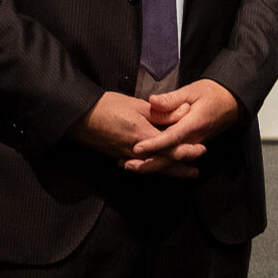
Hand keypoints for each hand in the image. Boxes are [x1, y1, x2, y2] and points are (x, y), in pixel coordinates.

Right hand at [71, 92, 194, 177]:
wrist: (76, 116)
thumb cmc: (105, 106)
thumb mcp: (137, 105)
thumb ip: (161, 112)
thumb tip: (184, 113)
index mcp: (143, 136)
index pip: (172, 150)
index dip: (188, 152)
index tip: (201, 150)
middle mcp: (135, 151)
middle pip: (163, 165)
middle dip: (180, 169)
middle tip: (194, 172)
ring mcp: (124, 156)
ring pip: (151, 167)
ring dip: (167, 171)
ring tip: (181, 173)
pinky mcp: (117, 155)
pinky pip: (138, 165)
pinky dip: (150, 167)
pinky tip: (155, 167)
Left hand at [128, 79, 239, 175]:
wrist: (232, 101)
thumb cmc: (213, 94)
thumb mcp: (192, 91)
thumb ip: (171, 99)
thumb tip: (152, 101)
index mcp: (194, 123)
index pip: (173, 137)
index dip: (155, 144)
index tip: (137, 147)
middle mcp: (195, 138)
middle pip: (171, 156)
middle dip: (149, 163)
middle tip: (126, 164)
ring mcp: (194, 143)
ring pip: (172, 160)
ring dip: (151, 165)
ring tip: (129, 165)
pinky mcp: (192, 145)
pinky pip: (175, 156)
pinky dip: (159, 160)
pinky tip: (143, 161)